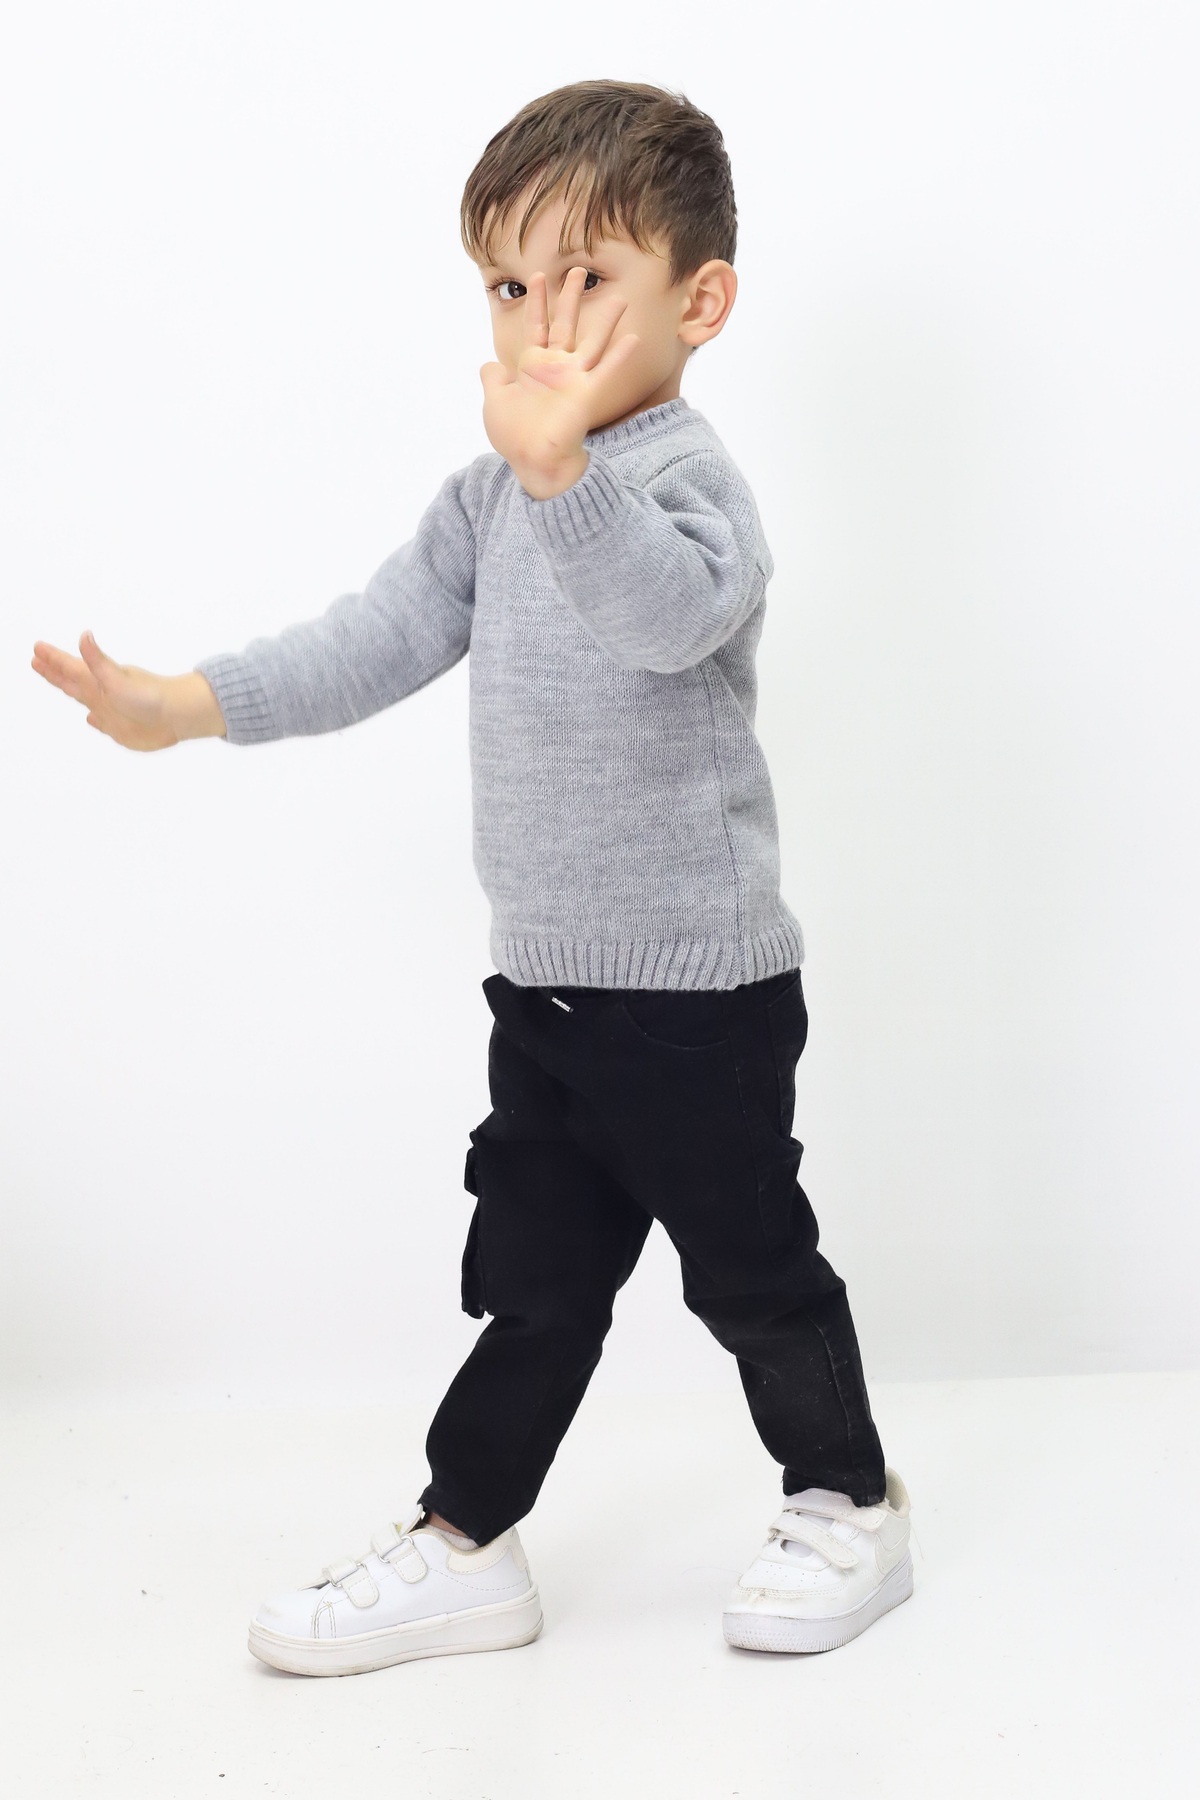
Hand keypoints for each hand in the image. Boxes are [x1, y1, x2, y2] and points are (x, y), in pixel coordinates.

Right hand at [29, 631, 220, 748]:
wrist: (176, 716)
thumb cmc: (147, 697)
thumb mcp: (116, 677)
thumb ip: (97, 660)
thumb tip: (84, 634)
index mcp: (96, 682)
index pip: (68, 668)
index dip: (52, 659)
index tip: (37, 648)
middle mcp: (101, 694)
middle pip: (71, 681)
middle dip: (53, 671)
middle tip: (37, 659)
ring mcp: (111, 711)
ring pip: (84, 699)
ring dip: (70, 690)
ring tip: (59, 682)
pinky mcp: (121, 729)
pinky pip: (102, 722)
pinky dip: (94, 719)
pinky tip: (90, 717)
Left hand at [479, 266, 640, 497]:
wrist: (533, 459)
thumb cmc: (514, 436)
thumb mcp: (494, 402)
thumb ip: (493, 380)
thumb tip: (488, 365)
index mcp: (533, 366)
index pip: (536, 325)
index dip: (537, 301)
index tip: (537, 276)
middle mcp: (557, 367)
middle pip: (566, 323)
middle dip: (571, 296)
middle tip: (579, 270)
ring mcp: (574, 379)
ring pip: (593, 341)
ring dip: (607, 321)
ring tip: (621, 299)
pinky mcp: (586, 393)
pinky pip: (606, 371)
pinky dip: (620, 356)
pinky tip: (634, 339)